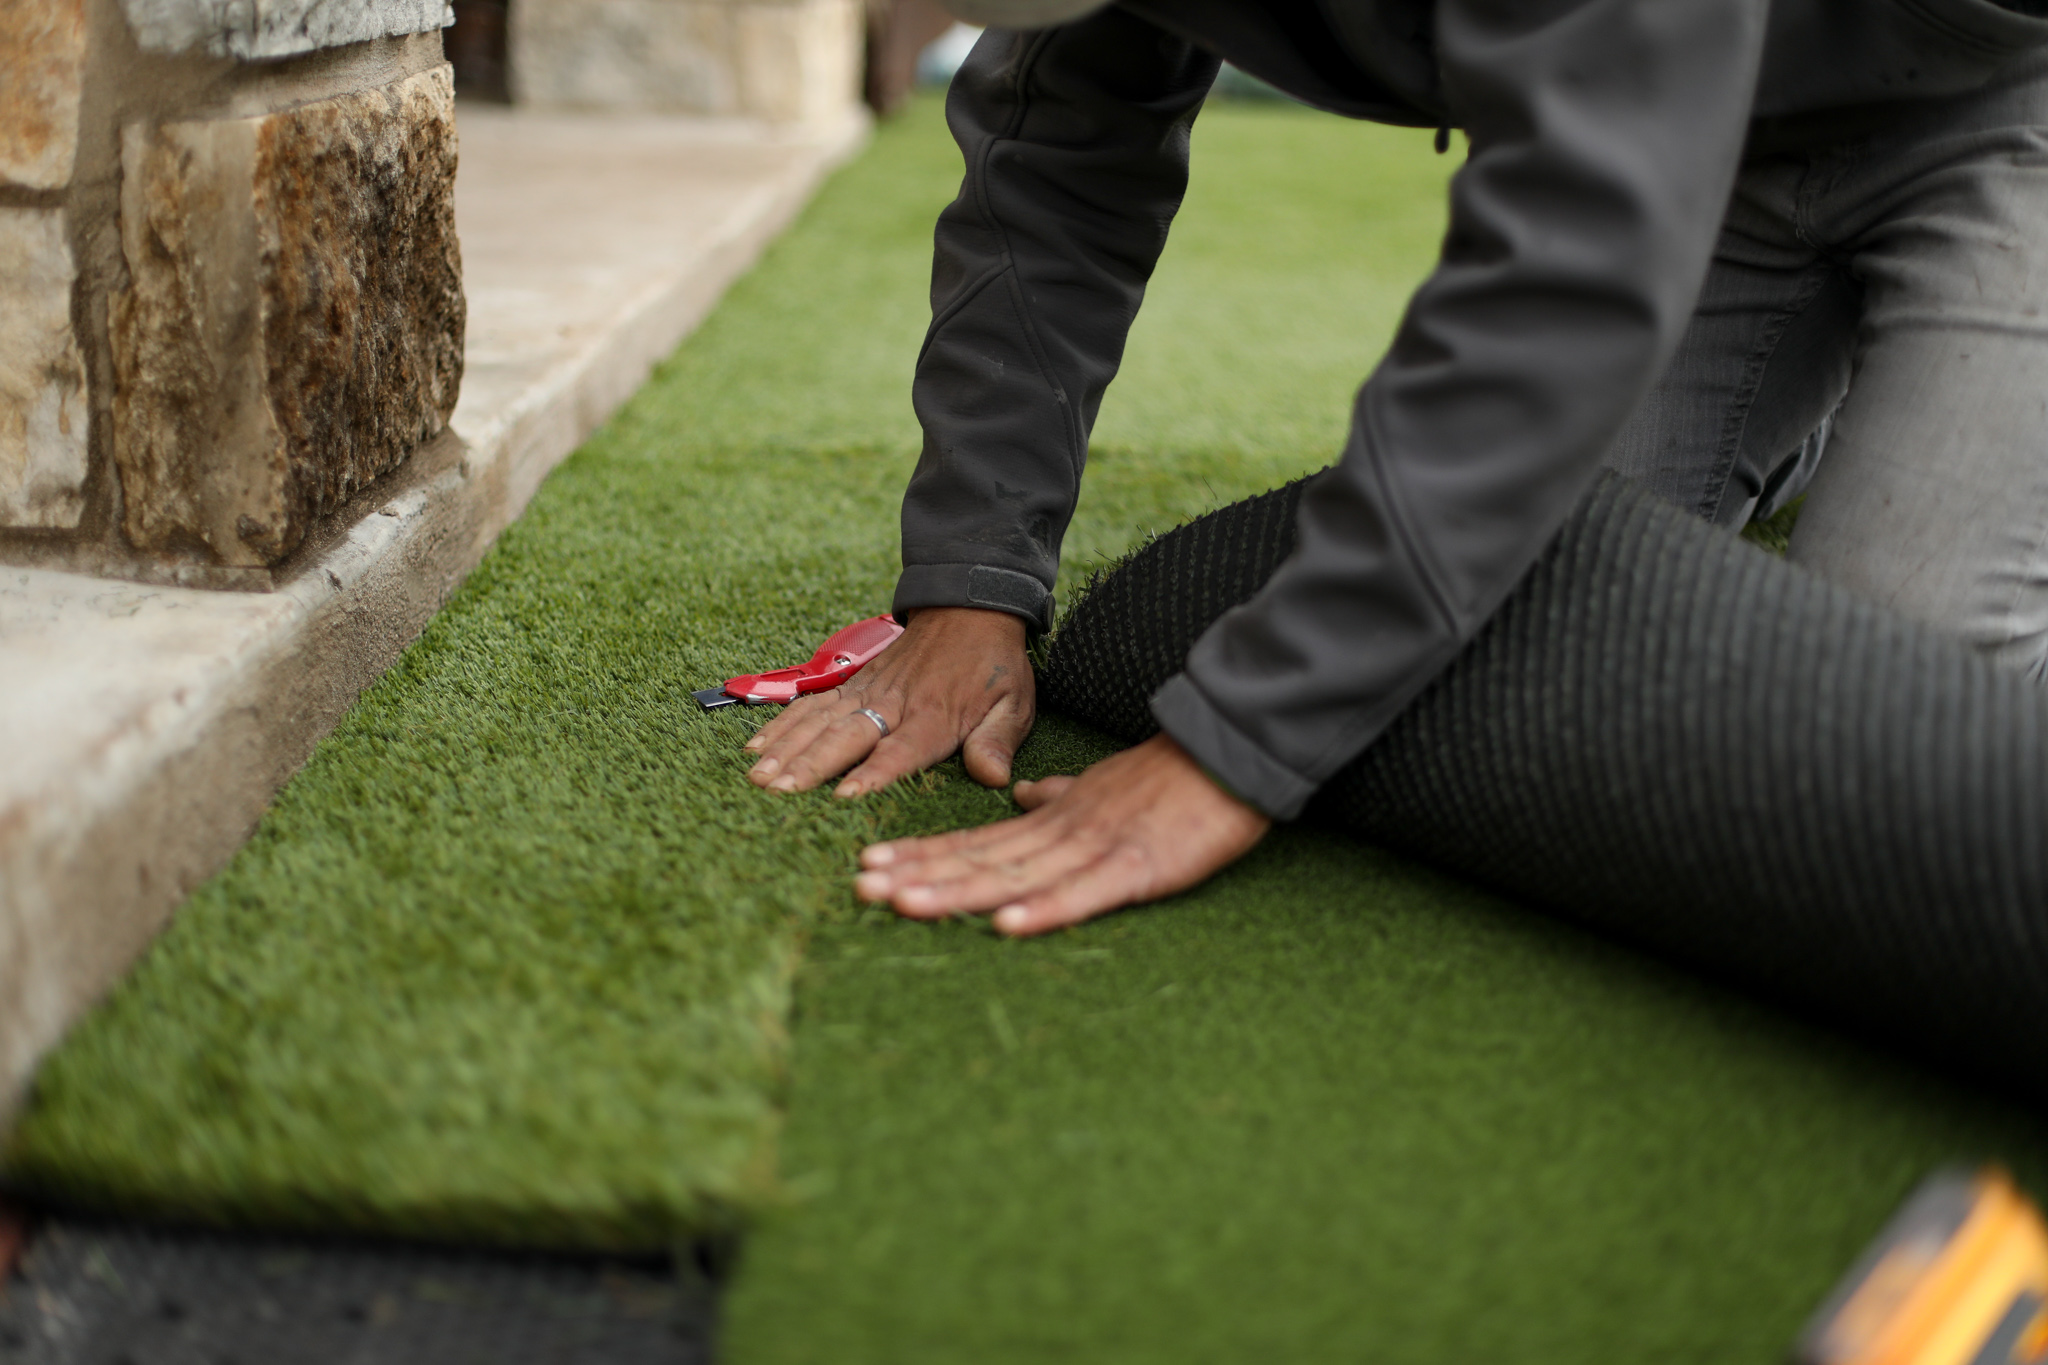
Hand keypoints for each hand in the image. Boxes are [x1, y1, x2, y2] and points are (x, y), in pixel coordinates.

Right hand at [744, 607, 1031, 797]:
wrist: (970, 608)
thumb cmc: (992, 666)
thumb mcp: (1013, 704)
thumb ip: (997, 741)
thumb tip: (994, 777)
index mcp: (936, 716)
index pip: (902, 751)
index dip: (875, 774)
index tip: (845, 796)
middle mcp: (894, 704)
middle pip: (847, 737)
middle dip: (810, 765)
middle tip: (778, 791)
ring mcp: (867, 691)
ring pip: (820, 721)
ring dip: (786, 748)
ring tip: (757, 776)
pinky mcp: (852, 682)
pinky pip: (812, 704)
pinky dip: (782, 724)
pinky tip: (755, 747)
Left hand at [854, 733, 1271, 935]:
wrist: (1233, 750)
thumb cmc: (1173, 779)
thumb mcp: (1104, 785)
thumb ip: (1061, 795)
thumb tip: (1023, 797)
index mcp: (1056, 816)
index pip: (977, 839)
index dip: (923, 853)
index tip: (873, 863)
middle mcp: (1064, 831)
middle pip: (980, 858)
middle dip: (919, 873)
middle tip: (861, 887)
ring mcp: (1098, 848)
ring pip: (1015, 874)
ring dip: (958, 890)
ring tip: (904, 903)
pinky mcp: (1139, 867)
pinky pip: (1085, 893)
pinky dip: (1045, 909)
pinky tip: (1004, 925)